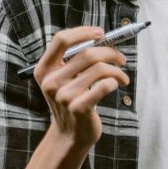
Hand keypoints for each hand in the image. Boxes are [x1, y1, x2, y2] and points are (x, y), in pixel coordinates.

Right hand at [34, 26, 129, 150]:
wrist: (69, 136)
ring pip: (99, 69)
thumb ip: (73, 60)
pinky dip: (115, 81)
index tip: (100, 33)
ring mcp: (64, 96)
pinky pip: (104, 85)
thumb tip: (101, 37)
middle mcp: (51, 82)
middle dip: (110, 52)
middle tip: (121, 59)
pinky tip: (117, 85)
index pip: (61, 40)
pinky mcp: (79, 108)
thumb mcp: (63, 80)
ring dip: (117, 70)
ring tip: (122, 77)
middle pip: (87, 53)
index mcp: (44, 70)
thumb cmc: (71, 102)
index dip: (83, 32)